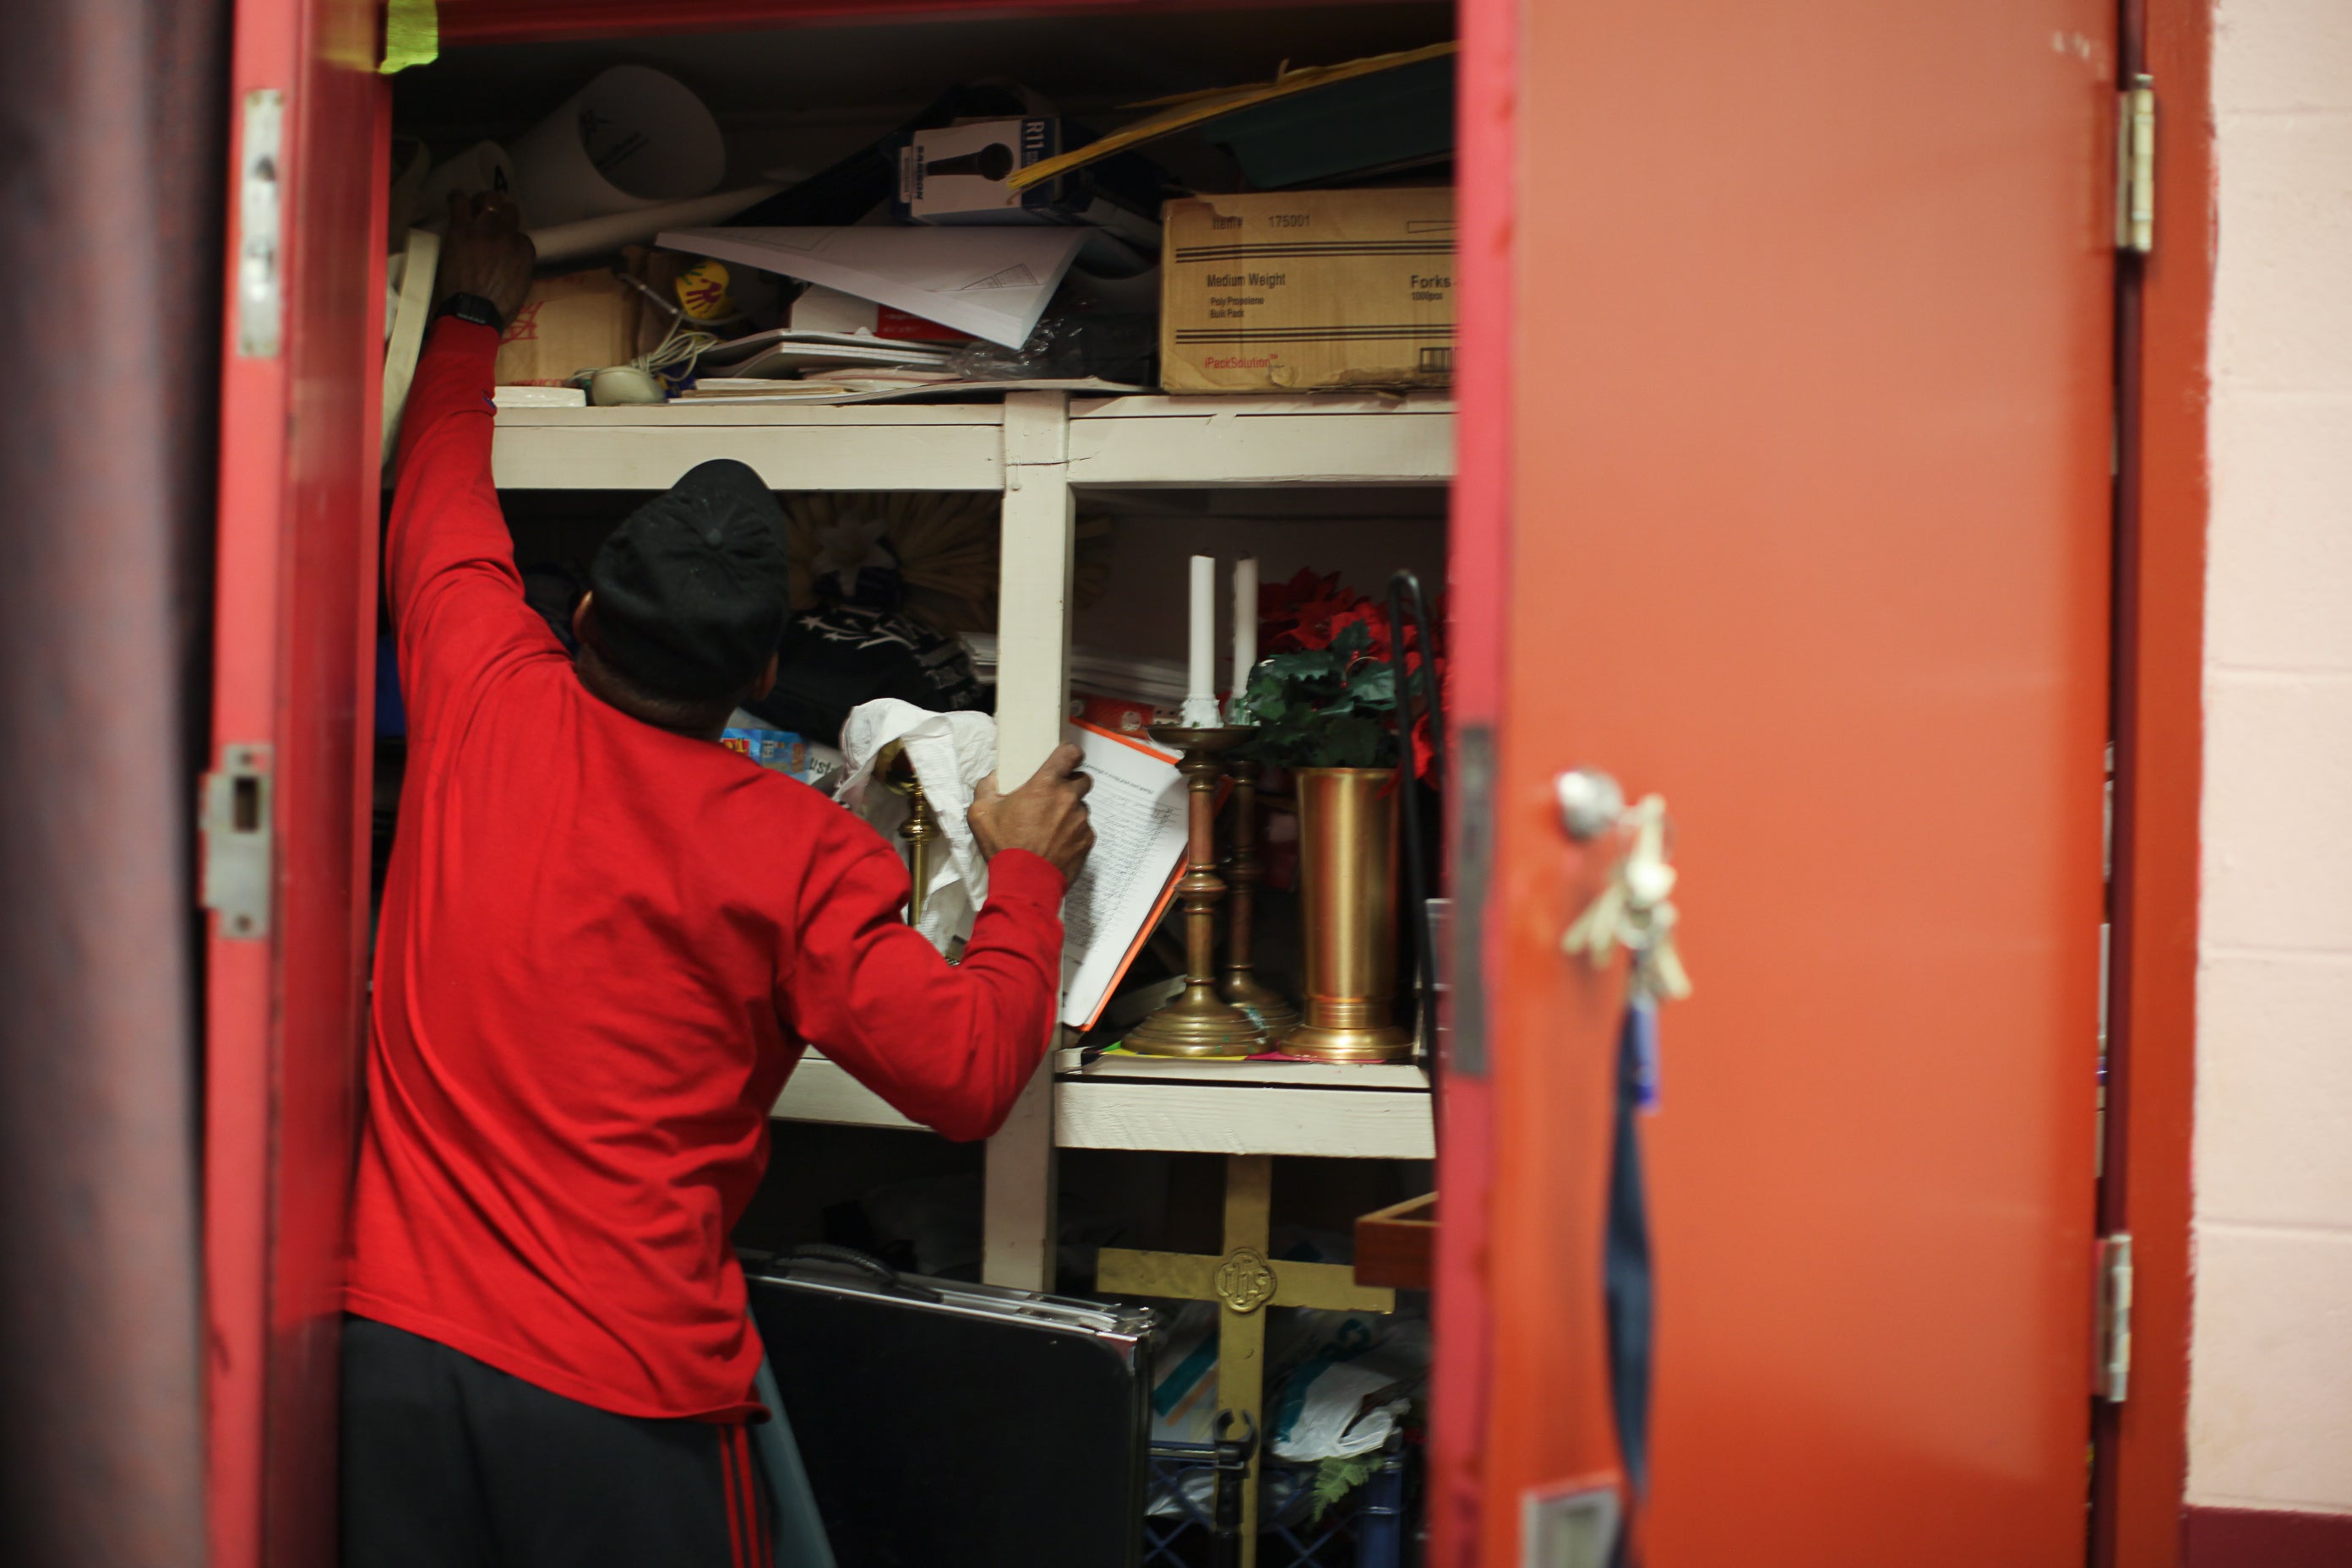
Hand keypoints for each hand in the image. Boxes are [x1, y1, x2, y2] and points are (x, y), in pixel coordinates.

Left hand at [436, 190, 534, 329]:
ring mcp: (483, 230)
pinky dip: (458, 198)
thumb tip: (514, 258)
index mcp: (524, 251)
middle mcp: (507, 236)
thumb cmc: (498, 308)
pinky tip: (457, 199)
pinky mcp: (461, 229)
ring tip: (477, 206)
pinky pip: (460, 202)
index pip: (521, 235)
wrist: (472, 313)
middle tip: (493, 219)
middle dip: (502, 214)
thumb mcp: (522, 287)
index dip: (511, 239)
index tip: (504, 246)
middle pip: (509, 211)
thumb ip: (521, 265)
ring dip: (484, 202)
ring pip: (488, 200)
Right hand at [968, 743, 1094, 883]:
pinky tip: (1057, 844)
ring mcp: (1081, 820)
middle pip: (1082, 779)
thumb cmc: (1003, 845)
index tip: (1064, 761)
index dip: (1069, 754)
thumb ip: (986, 788)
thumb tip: (993, 778)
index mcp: (1046, 784)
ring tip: (1051, 827)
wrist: (1024, 882)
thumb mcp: (981, 813)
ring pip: (1081, 807)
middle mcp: (1069, 798)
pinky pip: (1084, 830)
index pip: (1071, 753)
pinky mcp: (1087, 841)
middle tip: (1053, 798)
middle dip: (1070, 785)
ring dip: (1070, 812)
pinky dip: (1073, 834)